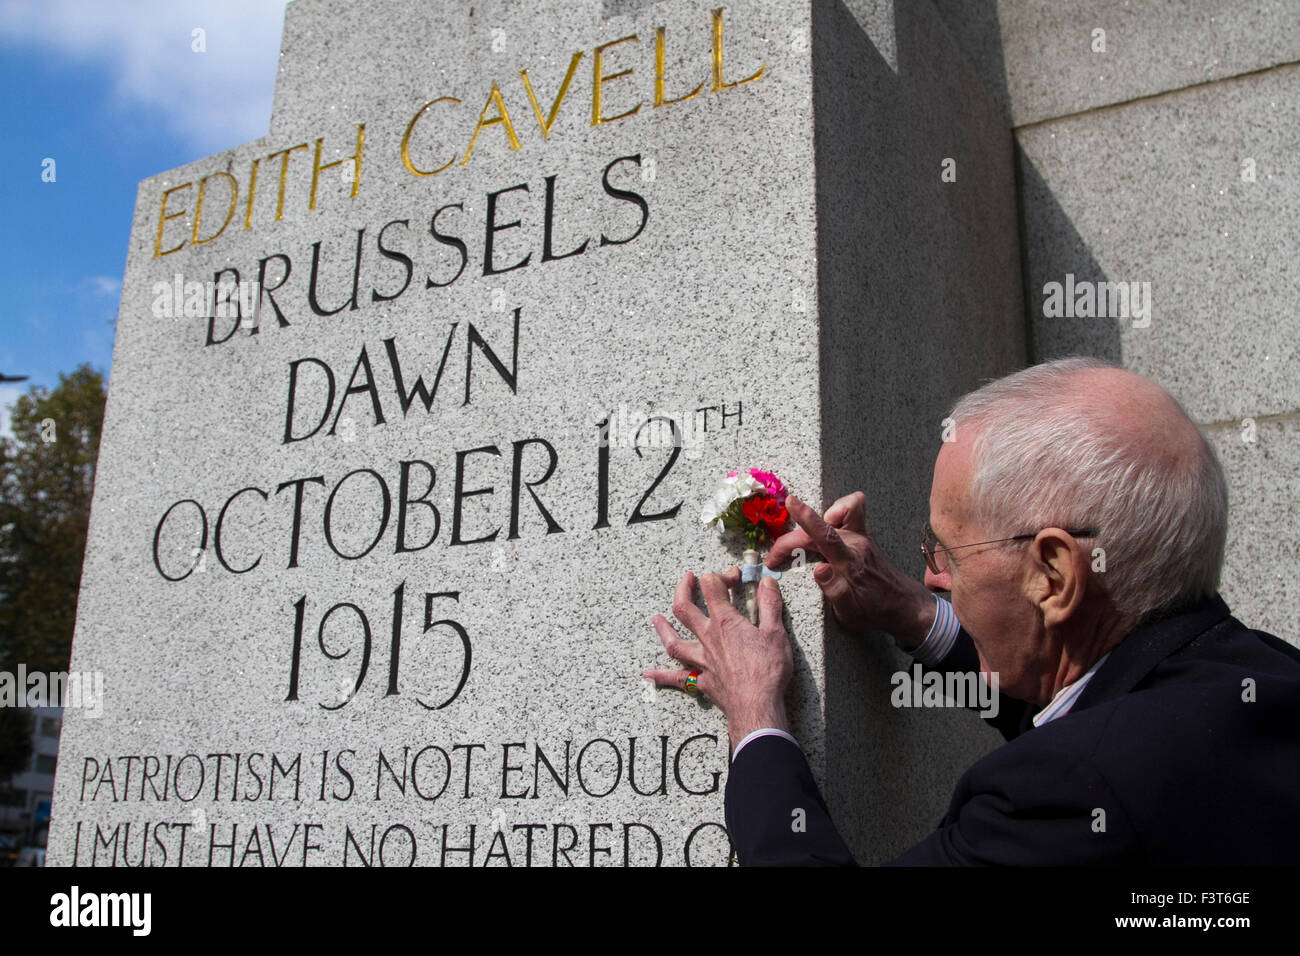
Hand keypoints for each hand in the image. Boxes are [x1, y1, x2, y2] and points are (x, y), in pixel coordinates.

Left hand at [644, 568, 791, 751]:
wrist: (757, 705)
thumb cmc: (767, 670)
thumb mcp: (775, 632)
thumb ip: (770, 605)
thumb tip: (767, 582)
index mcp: (725, 622)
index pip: (712, 587)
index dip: (722, 575)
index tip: (733, 576)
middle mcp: (708, 638)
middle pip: (684, 609)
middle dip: (683, 589)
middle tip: (686, 579)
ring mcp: (701, 660)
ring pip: (674, 642)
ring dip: (663, 629)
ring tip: (656, 619)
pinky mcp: (701, 681)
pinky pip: (677, 678)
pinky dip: (660, 676)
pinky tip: (648, 675)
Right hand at [766, 492, 934, 649]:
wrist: (904, 604)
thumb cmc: (875, 610)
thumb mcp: (851, 612)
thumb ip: (834, 590)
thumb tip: (818, 569)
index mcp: (851, 563)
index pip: (826, 535)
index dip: (807, 518)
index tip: (791, 503)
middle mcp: (857, 544)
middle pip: (820, 528)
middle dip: (791, 539)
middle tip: (775, 557)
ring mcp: (862, 536)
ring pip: (836, 514)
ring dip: (814, 520)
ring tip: (802, 540)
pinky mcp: (863, 534)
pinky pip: (852, 511)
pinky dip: (838, 511)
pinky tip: (828, 525)